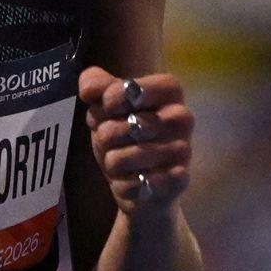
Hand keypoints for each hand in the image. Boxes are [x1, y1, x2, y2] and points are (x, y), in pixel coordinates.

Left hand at [78, 67, 194, 214]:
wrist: (146, 178)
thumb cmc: (125, 133)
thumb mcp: (108, 106)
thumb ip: (97, 85)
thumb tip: (88, 89)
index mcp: (169, 90)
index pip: (129, 89)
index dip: (109, 100)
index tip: (108, 105)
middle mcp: (182, 117)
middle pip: (114, 127)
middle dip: (104, 136)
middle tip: (115, 139)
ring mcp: (183, 150)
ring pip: (118, 159)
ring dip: (111, 162)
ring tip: (125, 160)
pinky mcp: (179, 180)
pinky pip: (130, 185)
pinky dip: (122, 185)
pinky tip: (134, 180)